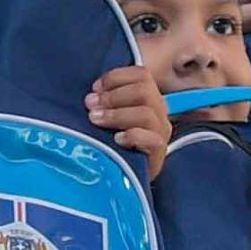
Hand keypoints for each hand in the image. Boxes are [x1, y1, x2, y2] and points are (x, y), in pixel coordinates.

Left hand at [86, 64, 172, 178]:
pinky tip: (117, 139)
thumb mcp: (110, 116)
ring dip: (117, 114)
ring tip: (96, 120)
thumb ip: (104, 102)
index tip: (94, 89)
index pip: (141, 75)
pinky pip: (152, 139)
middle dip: (113, 96)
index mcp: (149, 97)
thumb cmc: (114, 141)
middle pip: (144, 90)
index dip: (115, 77)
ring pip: (147, 113)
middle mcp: (159, 112)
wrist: (127, 174)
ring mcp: (161, 133)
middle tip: (90, 107)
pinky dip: (132, 136)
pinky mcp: (160, 153)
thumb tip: (89, 97)